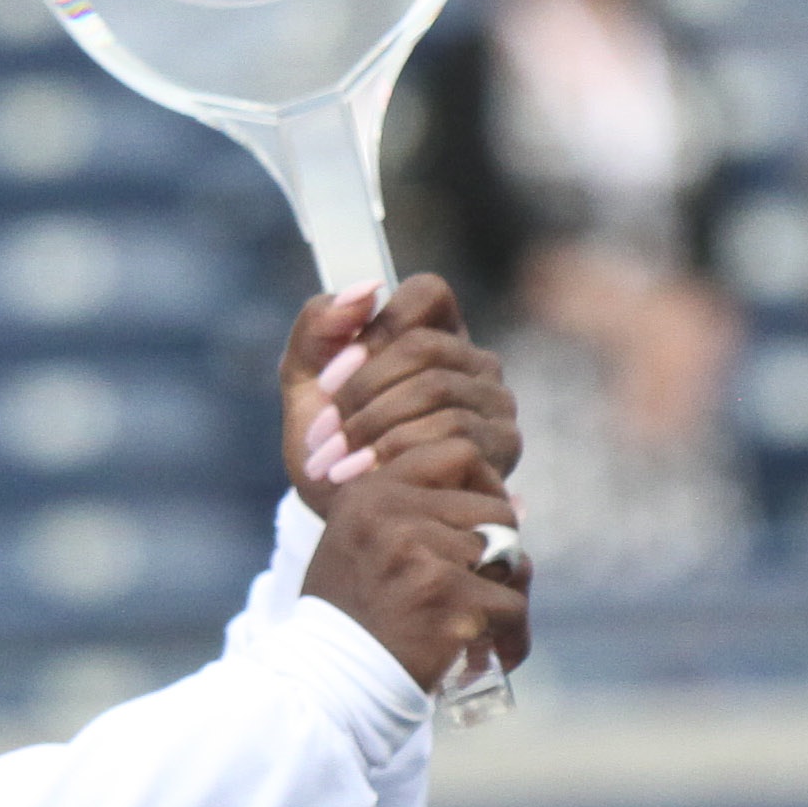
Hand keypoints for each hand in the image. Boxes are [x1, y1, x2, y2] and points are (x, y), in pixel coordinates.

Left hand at [280, 274, 523, 502]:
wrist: (340, 516)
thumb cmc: (330, 443)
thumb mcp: (306, 384)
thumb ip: (317, 329)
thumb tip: (363, 290)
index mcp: (435, 332)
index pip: (426, 293)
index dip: (375, 332)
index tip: (329, 381)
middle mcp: (475, 363)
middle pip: (425, 349)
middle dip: (362, 394)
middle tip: (321, 436)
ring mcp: (495, 404)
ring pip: (438, 392)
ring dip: (374, 430)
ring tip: (334, 464)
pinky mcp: (502, 449)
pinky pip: (456, 437)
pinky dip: (400, 458)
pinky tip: (366, 481)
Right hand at [301, 461, 531, 697]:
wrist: (326, 685)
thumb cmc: (349, 620)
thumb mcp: (363, 547)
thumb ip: (424, 515)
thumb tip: (520, 501)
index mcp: (370, 493)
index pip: (459, 453)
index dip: (486, 487)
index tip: (480, 527)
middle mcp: (392, 513)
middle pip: (497, 510)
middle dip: (501, 552)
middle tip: (482, 589)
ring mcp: (420, 553)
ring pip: (511, 558)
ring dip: (506, 594)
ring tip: (481, 624)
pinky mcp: (447, 597)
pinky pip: (512, 605)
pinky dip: (510, 636)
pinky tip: (489, 654)